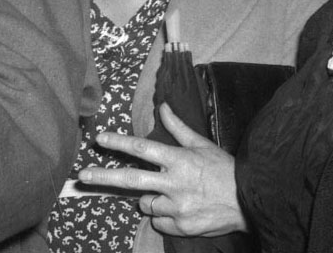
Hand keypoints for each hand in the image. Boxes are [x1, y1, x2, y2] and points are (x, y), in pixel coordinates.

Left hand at [77, 104, 246, 236]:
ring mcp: (178, 207)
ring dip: (149, 198)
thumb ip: (178, 128)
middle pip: (131, 179)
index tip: (100, 138)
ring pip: (145, 203)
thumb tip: (162, 106)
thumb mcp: (203, 145)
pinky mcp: (182, 226)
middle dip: (103, 177)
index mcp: (179, 160)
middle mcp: (175, 184)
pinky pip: (158, 220)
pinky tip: (179, 208)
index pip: (143, 148)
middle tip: (82, 176)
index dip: (119, 142)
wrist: (251, 203)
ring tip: (170, 193)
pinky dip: (163, 215)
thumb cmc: (224, 170)